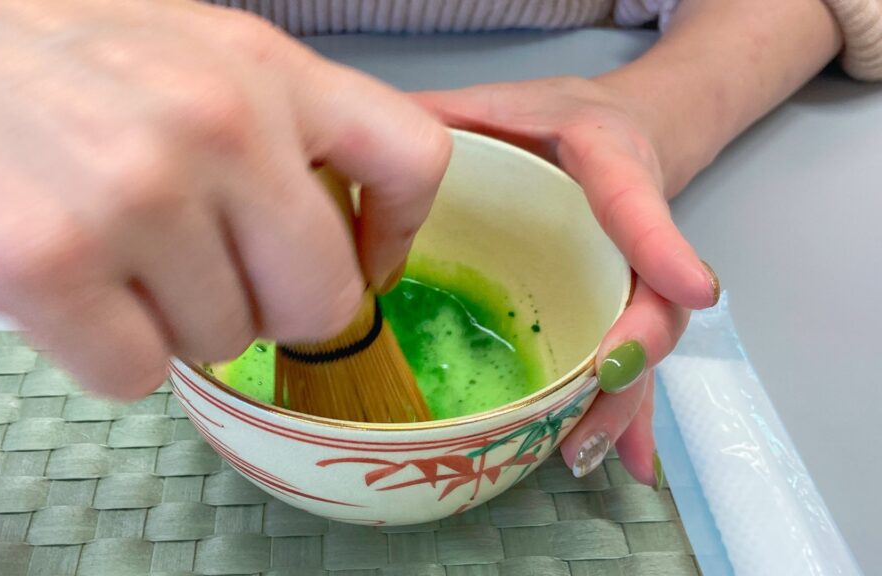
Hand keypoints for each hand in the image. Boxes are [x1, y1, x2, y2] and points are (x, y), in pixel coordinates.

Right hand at [0, 1, 450, 398]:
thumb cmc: (51, 46)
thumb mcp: (195, 51)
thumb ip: (276, 132)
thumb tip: (335, 238)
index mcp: (264, 67)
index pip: (412, 162)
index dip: (394, 235)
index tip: (361, 263)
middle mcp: (218, 128)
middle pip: (323, 299)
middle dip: (271, 309)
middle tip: (210, 279)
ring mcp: (135, 199)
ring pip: (224, 345)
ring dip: (176, 325)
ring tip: (115, 259)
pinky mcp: (46, 266)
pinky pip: (137, 376)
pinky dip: (111, 354)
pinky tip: (76, 296)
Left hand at [414, 77, 718, 485]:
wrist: (623, 130)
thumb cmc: (561, 117)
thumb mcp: (507, 98)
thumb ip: (455, 112)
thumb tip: (384, 134)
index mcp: (611, 164)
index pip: (636, 201)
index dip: (659, 244)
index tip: (691, 288)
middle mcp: (630, 233)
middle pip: (650, 298)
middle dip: (635, 348)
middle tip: (606, 381)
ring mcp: (629, 278)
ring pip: (640, 348)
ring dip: (620, 404)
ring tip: (584, 450)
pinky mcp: (618, 309)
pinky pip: (626, 367)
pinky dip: (623, 415)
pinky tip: (617, 461)